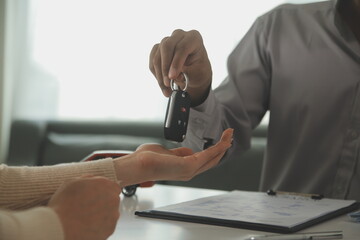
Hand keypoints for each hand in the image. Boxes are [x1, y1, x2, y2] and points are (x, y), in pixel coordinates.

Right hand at [48, 176, 120, 239]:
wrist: (60, 228)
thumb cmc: (63, 204)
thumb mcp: (72, 182)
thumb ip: (88, 179)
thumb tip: (92, 180)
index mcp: (106, 185)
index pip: (113, 186)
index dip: (104, 191)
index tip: (96, 195)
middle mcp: (113, 199)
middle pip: (112, 199)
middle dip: (103, 202)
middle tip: (88, 207)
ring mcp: (113, 215)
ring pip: (110, 213)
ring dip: (102, 214)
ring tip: (85, 217)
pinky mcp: (110, 229)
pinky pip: (107, 225)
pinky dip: (100, 225)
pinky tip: (87, 225)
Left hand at [113, 128, 232, 185]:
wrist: (137, 165)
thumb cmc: (146, 160)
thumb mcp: (166, 153)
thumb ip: (178, 152)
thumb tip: (188, 151)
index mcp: (184, 169)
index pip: (204, 161)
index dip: (214, 151)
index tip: (221, 140)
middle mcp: (189, 171)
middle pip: (212, 160)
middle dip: (222, 147)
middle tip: (229, 135)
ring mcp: (190, 170)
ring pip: (213, 158)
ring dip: (223, 145)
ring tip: (229, 134)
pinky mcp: (188, 165)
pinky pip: (208, 155)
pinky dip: (217, 147)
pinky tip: (223, 141)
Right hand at [149, 29, 211, 105]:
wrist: (194, 72)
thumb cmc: (198, 70)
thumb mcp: (197, 73)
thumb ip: (185, 73)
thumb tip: (172, 76)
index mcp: (194, 38)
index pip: (182, 47)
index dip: (176, 63)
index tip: (172, 77)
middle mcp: (179, 36)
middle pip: (166, 47)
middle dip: (165, 67)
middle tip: (167, 83)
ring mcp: (167, 41)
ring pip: (157, 56)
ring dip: (160, 75)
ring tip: (167, 90)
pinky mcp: (157, 49)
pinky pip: (152, 62)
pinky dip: (156, 75)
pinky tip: (163, 83)